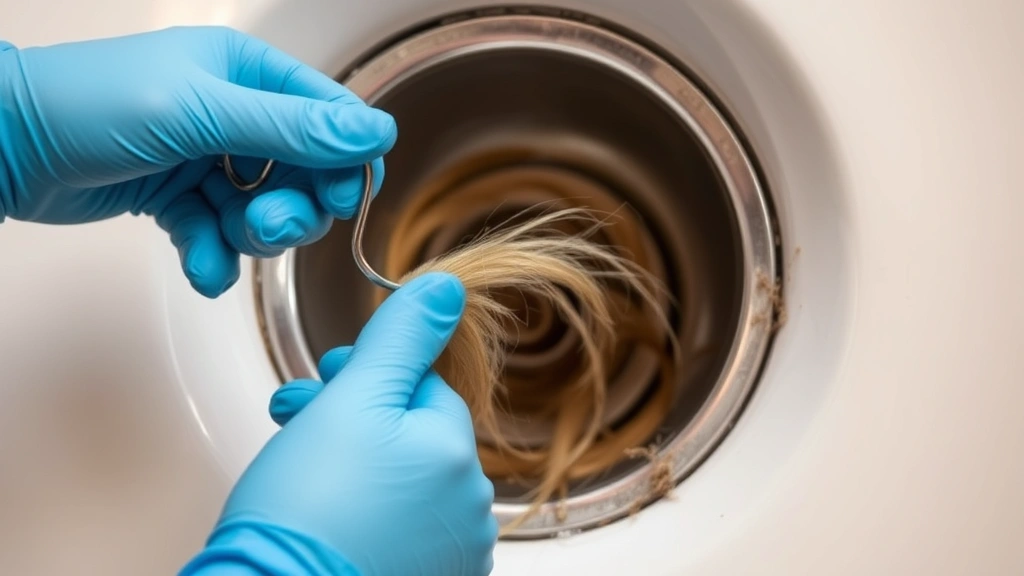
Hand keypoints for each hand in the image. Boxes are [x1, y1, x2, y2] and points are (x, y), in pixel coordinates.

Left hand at [0, 27, 394, 296]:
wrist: (5, 148)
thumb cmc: (89, 106)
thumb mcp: (201, 112)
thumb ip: (292, 128)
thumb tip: (373, 132)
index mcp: (248, 73)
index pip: (328, 117)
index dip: (343, 163)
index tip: (337, 199)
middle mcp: (236, 114)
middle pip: (305, 174)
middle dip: (292, 210)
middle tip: (265, 225)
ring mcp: (208, 158)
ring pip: (267, 211)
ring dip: (253, 237)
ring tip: (223, 240)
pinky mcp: (181, 198)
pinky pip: (222, 235)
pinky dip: (214, 256)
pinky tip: (198, 262)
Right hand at [181, 273, 498, 575]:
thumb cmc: (306, 506)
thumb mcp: (354, 398)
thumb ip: (403, 339)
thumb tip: (447, 291)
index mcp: (456, 454)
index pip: (423, 388)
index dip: (369, 375)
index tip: (325, 377)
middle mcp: (467, 508)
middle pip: (411, 435)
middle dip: (353, 413)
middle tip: (298, 413)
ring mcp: (448, 552)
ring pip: (403, 481)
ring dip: (356, 459)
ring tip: (300, 463)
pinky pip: (399, 527)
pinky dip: (365, 511)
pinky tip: (325, 509)